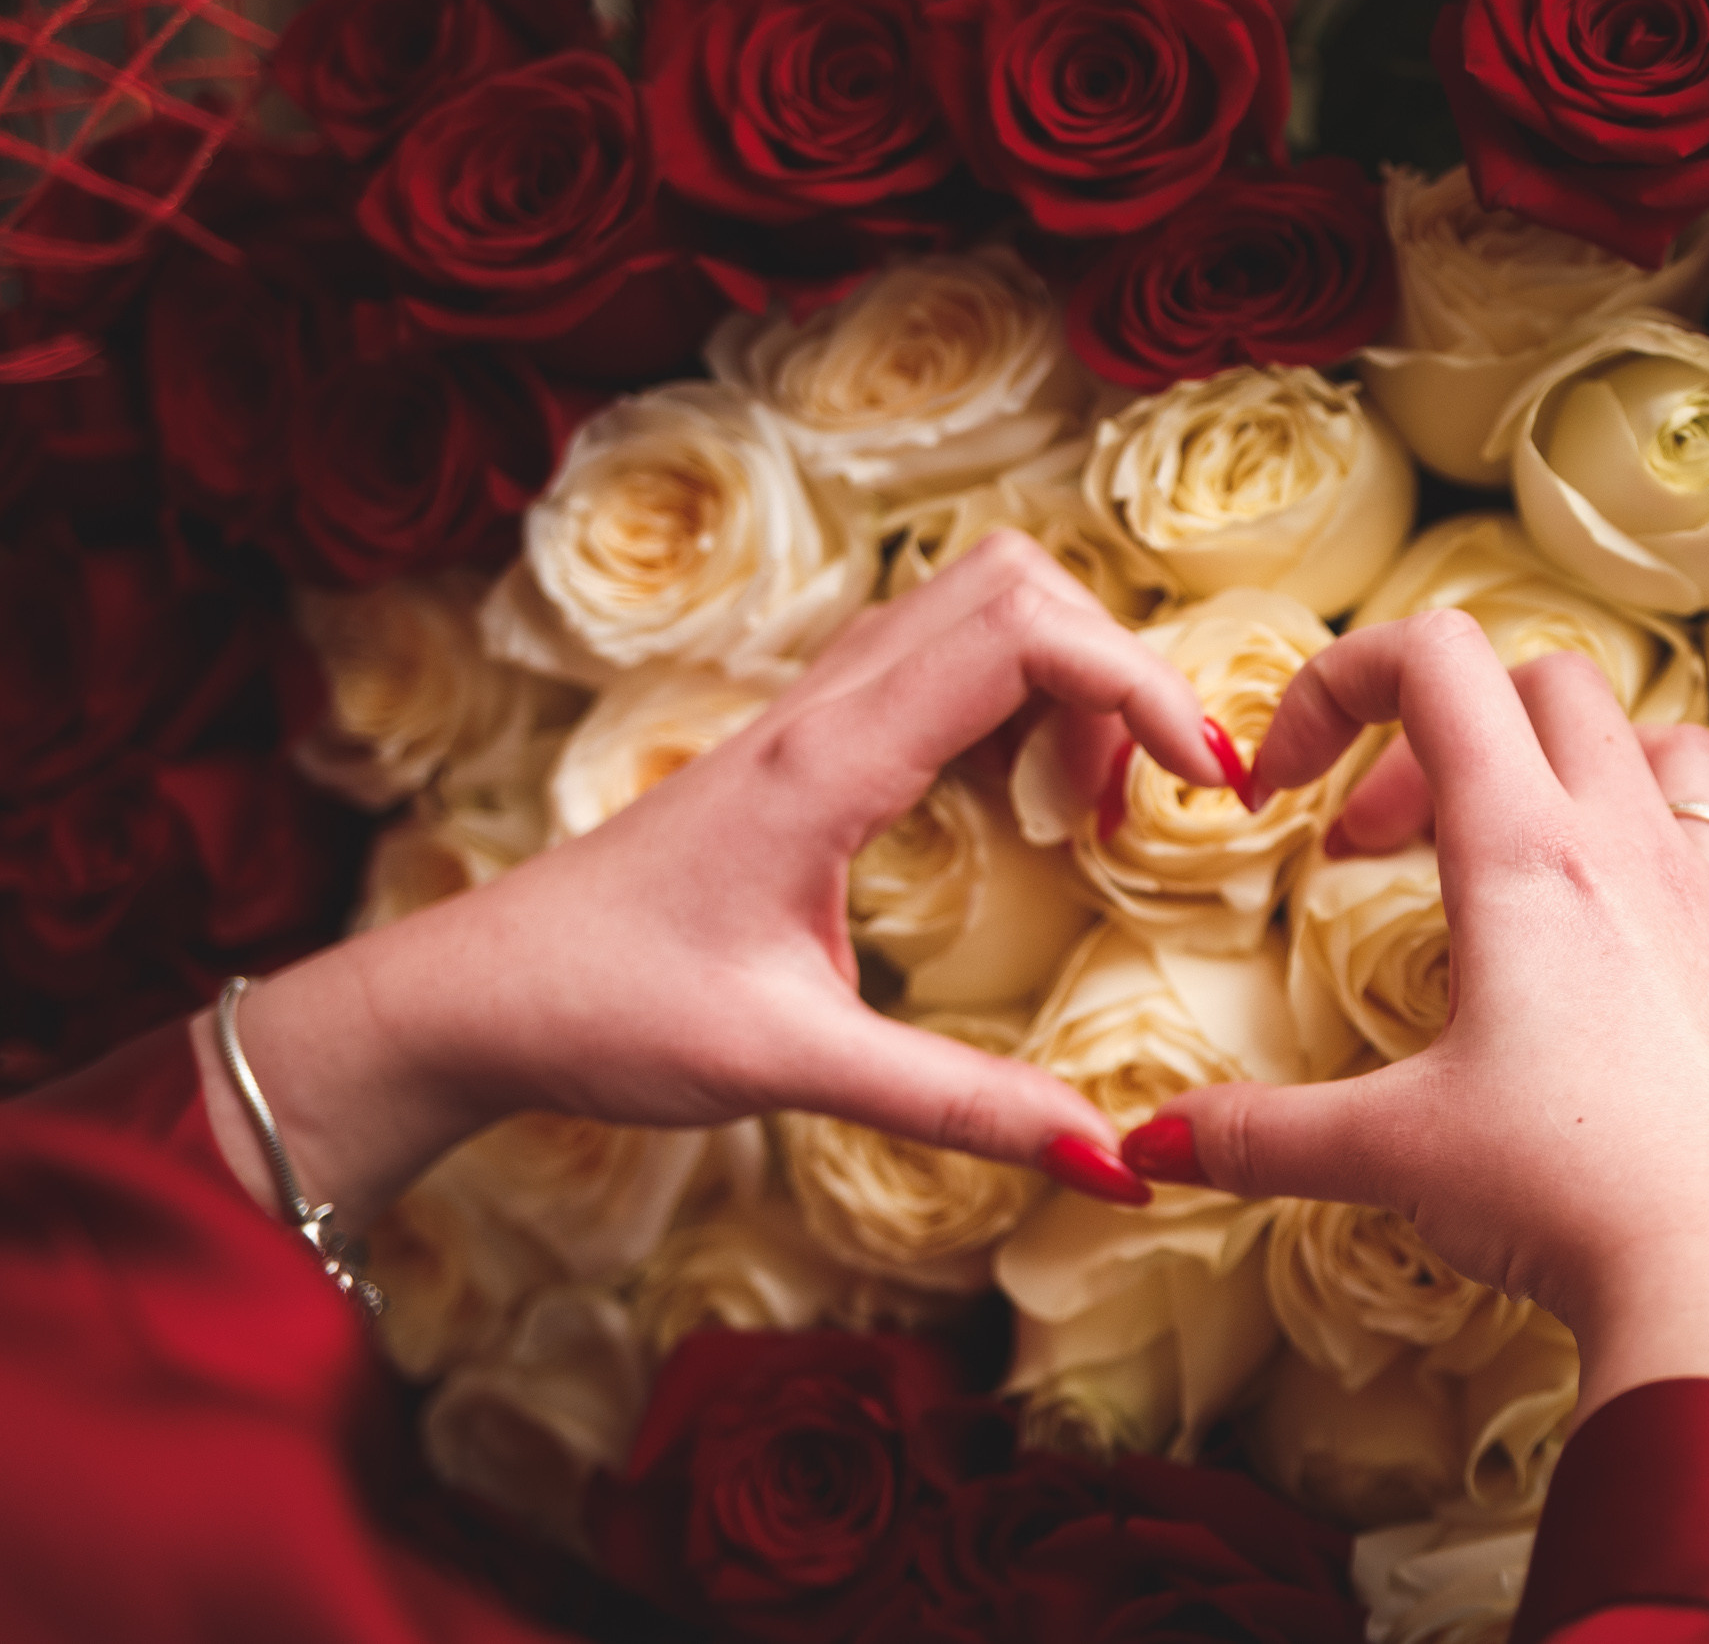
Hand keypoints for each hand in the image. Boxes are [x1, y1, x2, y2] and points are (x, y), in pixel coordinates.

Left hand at [199, 534, 1230, 1234]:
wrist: (471, 994)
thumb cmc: (609, 1014)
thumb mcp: (791, 1067)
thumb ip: (958, 1105)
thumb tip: (1111, 1155)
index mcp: (830, 761)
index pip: (1026, 635)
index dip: (1143, 684)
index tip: (1207, 785)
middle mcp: (825, 706)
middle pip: (1016, 584)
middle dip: (1118, 668)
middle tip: (1147, 801)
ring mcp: (810, 713)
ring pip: (976, 609)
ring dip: (1065, 681)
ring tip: (1086, 813)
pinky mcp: (803, 744)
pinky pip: (936, 665)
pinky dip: (1013, 701)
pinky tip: (1015, 808)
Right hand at [1121, 613, 1708, 1502]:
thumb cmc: (1562, 1189)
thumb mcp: (1389, 1152)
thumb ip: (1256, 1135)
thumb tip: (1148, 1147)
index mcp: (1526, 850)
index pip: (1434, 661)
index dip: (1335, 685)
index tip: (1285, 790)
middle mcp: (1629, 842)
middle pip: (1538, 683)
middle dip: (1434, 733)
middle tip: (1373, 844)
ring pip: (1656, 736)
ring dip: (1568, 756)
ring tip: (1508, 844)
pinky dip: (1659, 832)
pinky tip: (1617, 915)